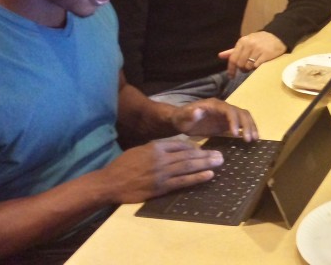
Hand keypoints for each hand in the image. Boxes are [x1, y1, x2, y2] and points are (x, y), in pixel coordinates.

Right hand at [100, 139, 224, 203]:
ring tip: (219, 162)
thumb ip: (156, 148)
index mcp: (155, 147)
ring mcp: (162, 173)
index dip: (194, 147)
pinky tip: (209, 175)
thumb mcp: (139, 150)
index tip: (204, 149)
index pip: (180, 145)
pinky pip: (183, 181)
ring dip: (206, 164)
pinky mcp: (161, 187)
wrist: (109, 183)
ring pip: (188, 166)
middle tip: (221, 154)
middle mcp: (161, 158)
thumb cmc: (122, 166)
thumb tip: (172, 148)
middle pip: (188, 155)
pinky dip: (197, 178)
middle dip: (206, 154)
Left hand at [170, 98, 258, 141]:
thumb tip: (197, 110)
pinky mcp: (227, 123)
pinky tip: (251, 139)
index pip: (229, 110)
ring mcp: (227, 115)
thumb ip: (190, 114)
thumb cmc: (182, 118)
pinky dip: (248, 130)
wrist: (182, 120)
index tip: (235, 134)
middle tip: (249, 139)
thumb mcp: (183, 116)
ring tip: (254, 139)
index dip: (234, 120)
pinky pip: (241, 124)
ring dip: (251, 127)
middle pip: (241, 113)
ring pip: (244, 117)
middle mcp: (224, 108)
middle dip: (247, 125)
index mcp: (215, 105)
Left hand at [218, 31, 286, 76]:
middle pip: (240, 64)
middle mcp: (249, 45)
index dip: (231, 69)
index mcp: (242, 41)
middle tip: (246, 68)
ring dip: (250, 68)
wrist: (277, 36)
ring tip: (254, 64)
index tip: (231, 76)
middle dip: (242, 68)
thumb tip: (220, 56)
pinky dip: (257, 67)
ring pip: (248, 66)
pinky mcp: (266, 54)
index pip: (233, 58)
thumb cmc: (259, 41)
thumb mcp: (245, 42)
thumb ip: (233, 50)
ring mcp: (258, 49)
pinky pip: (257, 66)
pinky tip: (259, 63)